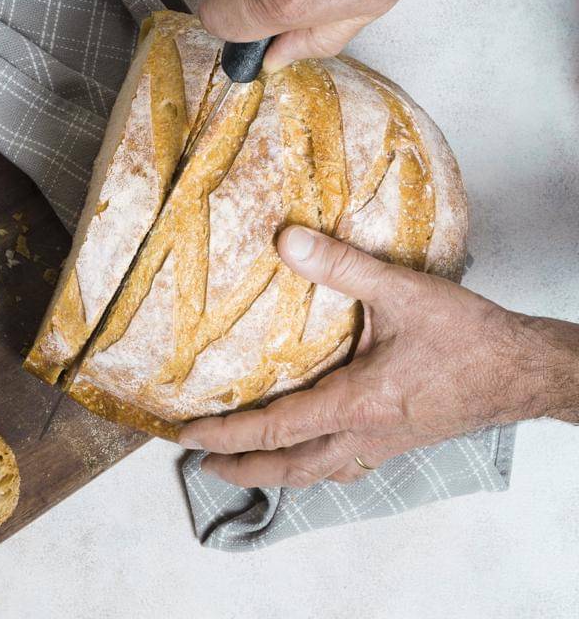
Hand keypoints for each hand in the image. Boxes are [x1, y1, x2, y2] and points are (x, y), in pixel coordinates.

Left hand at [176, 226, 578, 487]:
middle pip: (289, 468)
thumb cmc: (472, 338)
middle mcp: (364, 435)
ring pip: (319, 473)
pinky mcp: (402, 441)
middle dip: (241, 468)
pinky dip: (316, 466)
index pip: (273, 430)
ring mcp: (385, 445)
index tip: (186, 434)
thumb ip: (341, 266)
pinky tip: (312, 454)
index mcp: (355, 405)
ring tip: (246, 467)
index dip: (225, 435)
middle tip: (203, 464)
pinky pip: (346, 466)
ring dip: (276, 473)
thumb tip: (286, 241)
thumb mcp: (402, 292)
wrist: (528, 372)